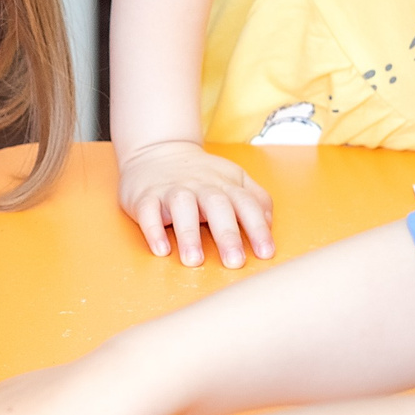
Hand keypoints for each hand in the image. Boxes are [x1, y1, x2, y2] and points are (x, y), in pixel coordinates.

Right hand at [117, 139, 274, 267]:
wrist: (156, 152)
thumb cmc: (201, 176)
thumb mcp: (234, 179)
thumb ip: (256, 198)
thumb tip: (269, 223)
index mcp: (226, 185)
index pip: (247, 205)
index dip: (258, 229)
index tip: (266, 253)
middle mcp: (201, 186)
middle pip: (217, 206)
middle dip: (227, 235)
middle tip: (234, 262)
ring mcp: (172, 190)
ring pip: (182, 207)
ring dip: (188, 234)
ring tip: (193, 260)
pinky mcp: (145, 197)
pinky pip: (148, 212)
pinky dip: (153, 230)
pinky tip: (161, 250)